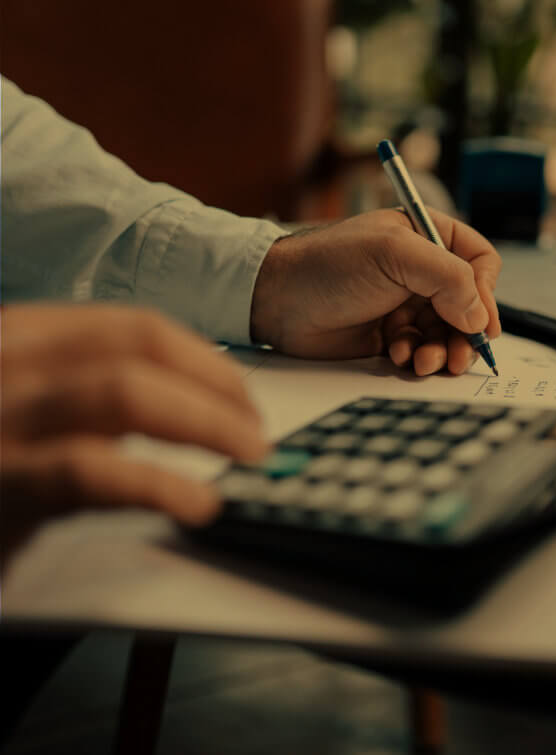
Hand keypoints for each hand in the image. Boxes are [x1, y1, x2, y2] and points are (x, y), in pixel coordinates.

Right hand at [1, 303, 266, 563]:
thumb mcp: (26, 407)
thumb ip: (87, 391)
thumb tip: (189, 399)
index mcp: (19, 335)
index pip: (132, 326)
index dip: (202, 358)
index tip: (242, 394)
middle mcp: (7, 360)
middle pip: (138, 349)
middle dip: (215, 386)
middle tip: (256, 430)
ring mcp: (0, 416)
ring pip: (125, 392)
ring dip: (205, 422)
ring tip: (248, 455)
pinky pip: (91, 471)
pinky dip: (159, 483)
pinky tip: (198, 502)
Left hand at [250, 208, 501, 375]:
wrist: (276, 299)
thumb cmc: (329, 264)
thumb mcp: (394, 255)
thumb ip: (447, 277)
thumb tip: (479, 317)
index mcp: (426, 236)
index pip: (479, 261)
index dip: (486, 292)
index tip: (482, 323)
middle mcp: (420, 270)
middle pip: (468, 305)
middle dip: (465, 333)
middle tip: (459, 357)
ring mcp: (404, 303)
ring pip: (446, 333)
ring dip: (442, 350)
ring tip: (424, 361)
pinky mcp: (388, 334)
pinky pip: (420, 350)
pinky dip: (415, 357)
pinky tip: (396, 355)